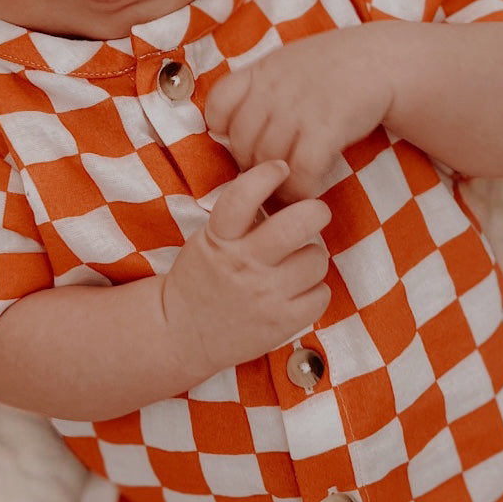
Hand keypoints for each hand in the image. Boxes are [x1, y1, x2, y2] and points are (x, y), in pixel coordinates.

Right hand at [160, 159, 331, 378]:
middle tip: (315, 213)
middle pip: (297, 225)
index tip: (280, 168)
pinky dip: (314, 291)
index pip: (243, 197)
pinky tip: (297, 291)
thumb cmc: (201, 280)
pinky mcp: (281, 323)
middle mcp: (244, 264)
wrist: (181, 334)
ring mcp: (265, 295)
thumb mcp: (207, 240)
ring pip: (316, 259)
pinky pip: (321, 294)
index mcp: (220, 239)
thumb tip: (282, 190)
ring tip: (296, 264)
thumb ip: (238, 219)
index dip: (266, 175)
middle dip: (315, 211)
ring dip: (312, 258)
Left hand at [204, 30, 392, 201]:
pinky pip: (301, 172)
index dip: (222, 131)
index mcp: (260, 72)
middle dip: (251, 166)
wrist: (382, 60)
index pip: (217, 106)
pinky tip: (308, 191)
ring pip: (268, 162)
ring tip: (287, 190)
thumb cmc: (334, 66)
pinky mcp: (326, 128)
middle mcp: (273, 89)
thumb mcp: (287, 63)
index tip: (238, 141)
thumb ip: (258, 88)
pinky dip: (301, 190)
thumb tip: (226, 126)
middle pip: (242, 143)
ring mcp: (298, 109)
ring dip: (276, 185)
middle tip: (267, 176)